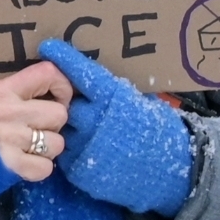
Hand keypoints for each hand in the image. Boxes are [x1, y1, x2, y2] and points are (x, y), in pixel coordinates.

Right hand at [0, 61, 70, 205]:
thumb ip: (27, 91)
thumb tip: (67, 91)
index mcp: (3, 90)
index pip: (48, 73)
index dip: (63, 86)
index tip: (58, 98)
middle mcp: (6, 112)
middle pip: (60, 113)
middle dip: (53, 125)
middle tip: (35, 130)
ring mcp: (10, 139)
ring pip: (58, 143)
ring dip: (48, 149)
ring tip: (29, 148)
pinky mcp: (13, 164)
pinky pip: (47, 167)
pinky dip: (39, 169)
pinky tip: (25, 163)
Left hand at [33, 40, 199, 215]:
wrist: (170, 172)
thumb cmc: (159, 133)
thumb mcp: (141, 103)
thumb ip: (116, 92)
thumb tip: (93, 77)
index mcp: (112, 98)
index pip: (80, 73)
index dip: (64, 59)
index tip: (48, 47)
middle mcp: (94, 119)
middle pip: (63, 101)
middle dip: (63, 100)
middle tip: (66, 99)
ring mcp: (85, 145)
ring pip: (61, 128)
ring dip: (68, 126)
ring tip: (82, 128)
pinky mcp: (81, 169)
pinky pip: (65, 154)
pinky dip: (72, 149)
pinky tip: (85, 147)